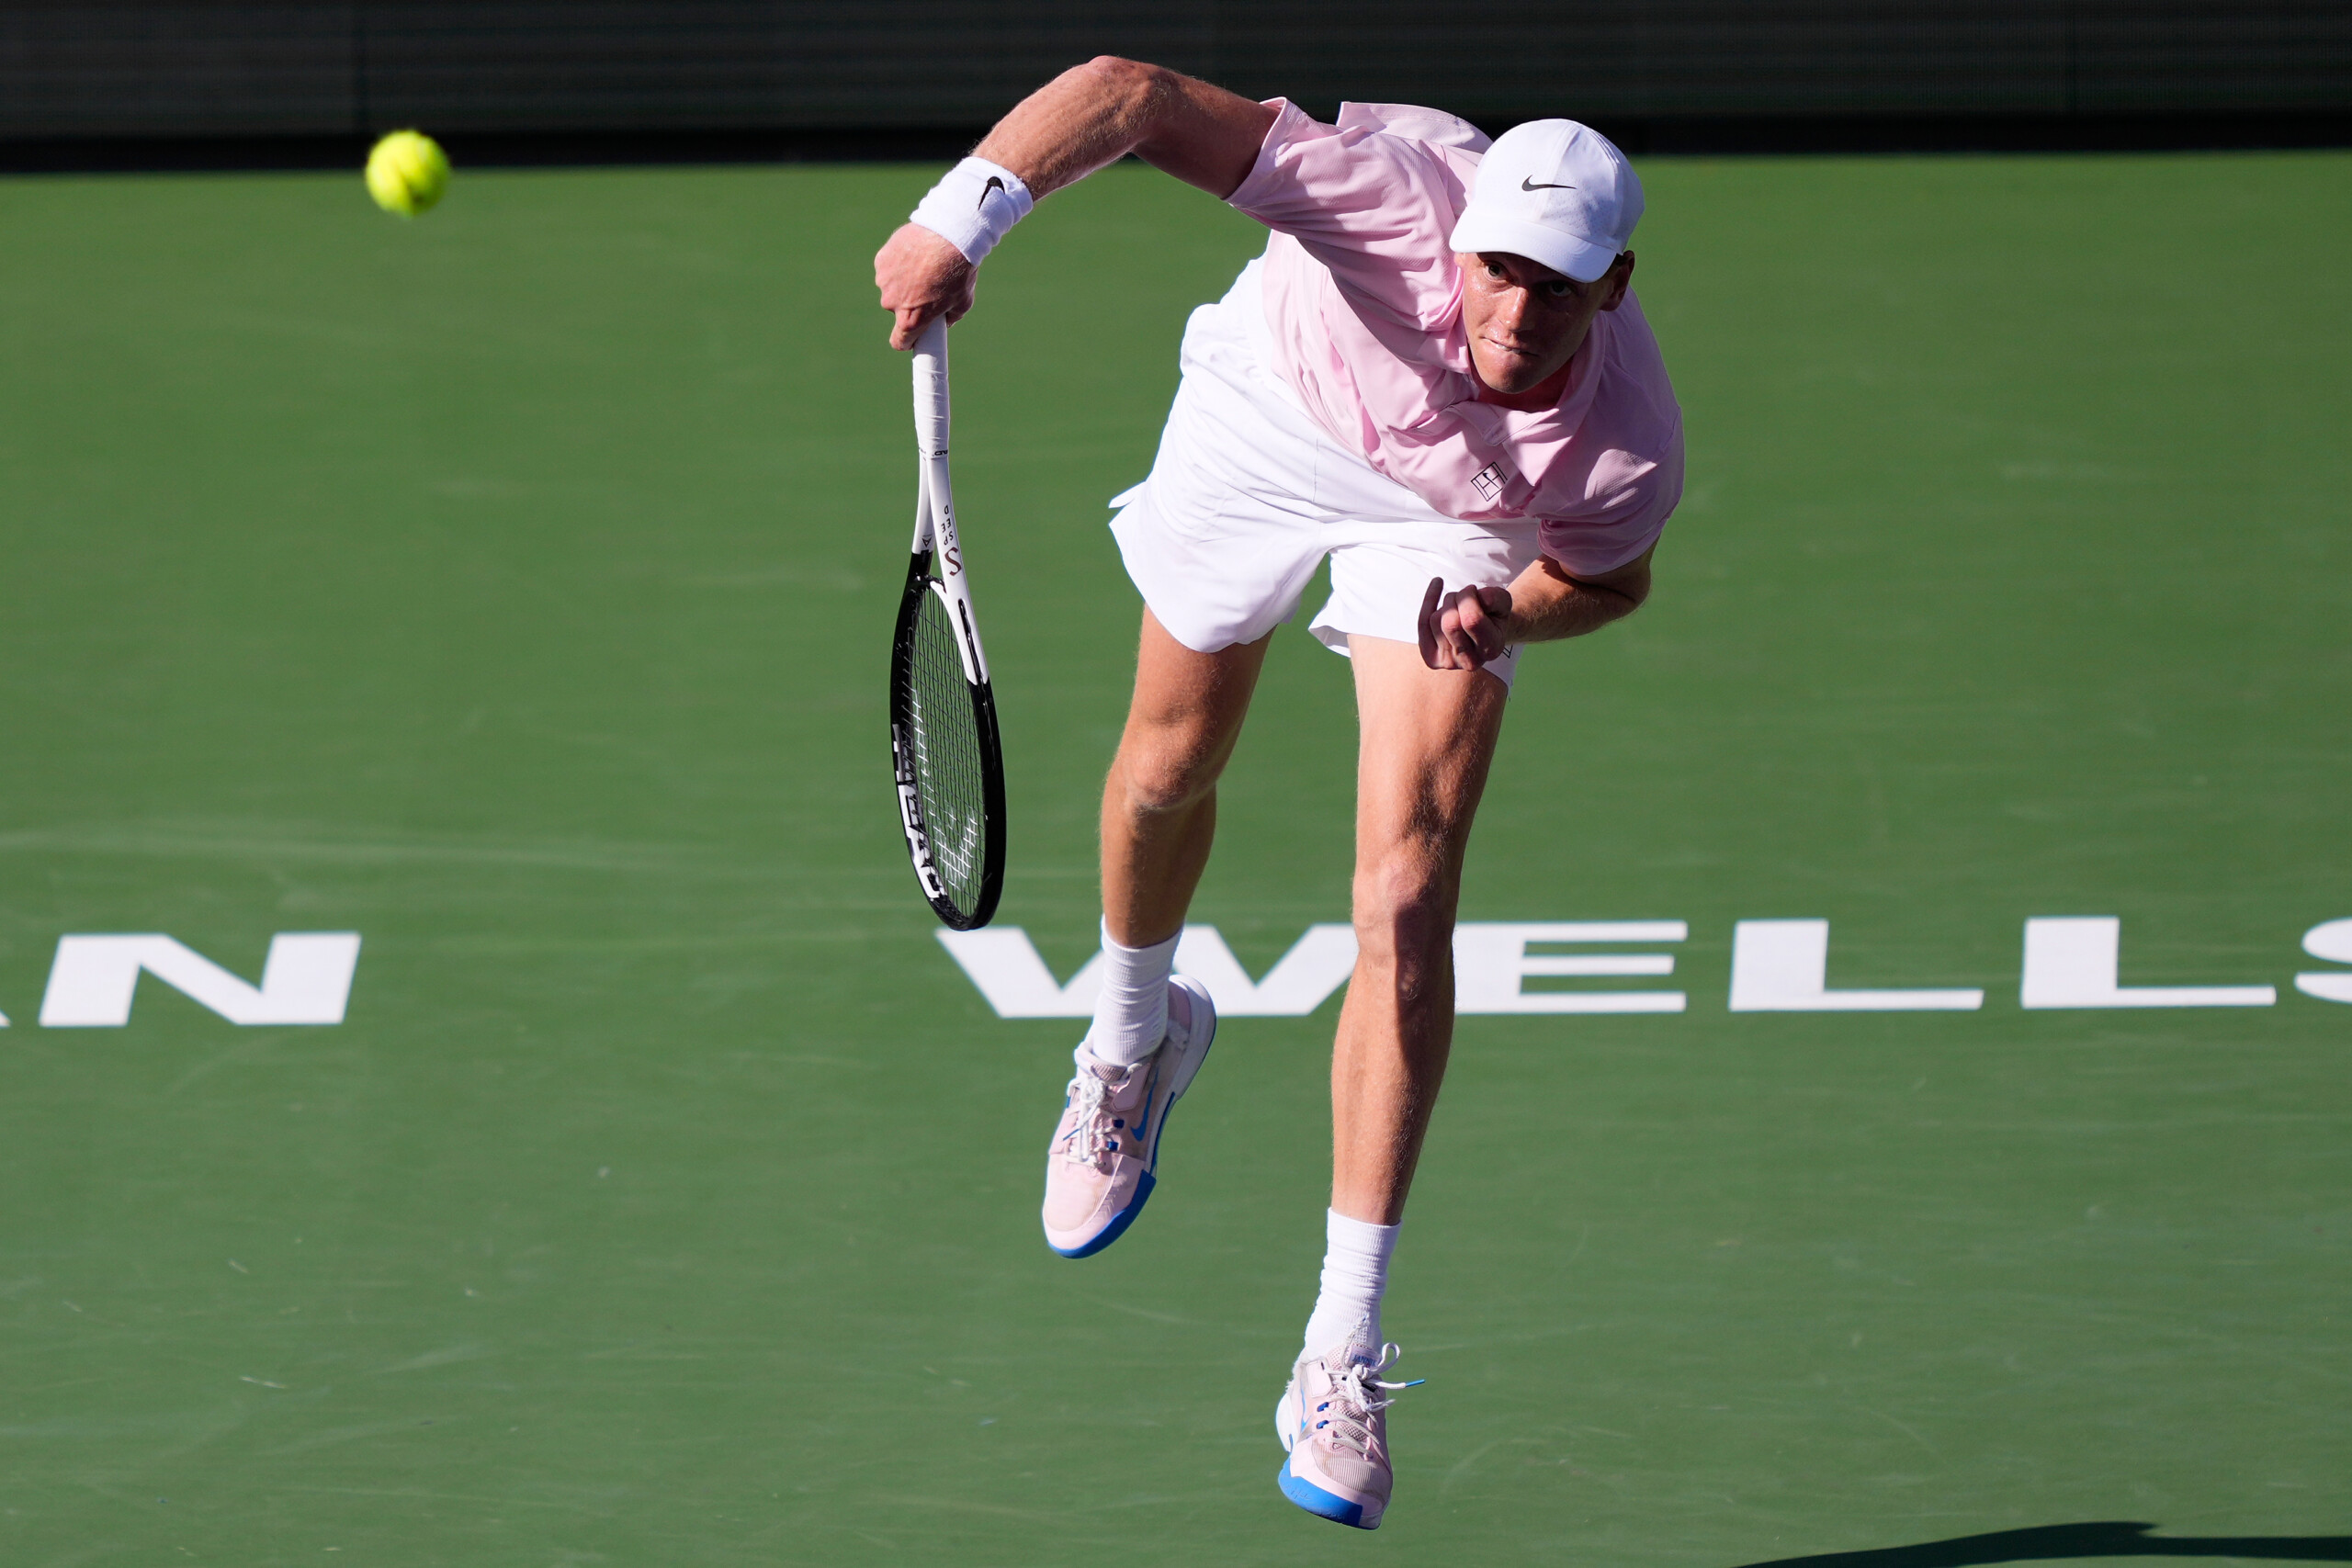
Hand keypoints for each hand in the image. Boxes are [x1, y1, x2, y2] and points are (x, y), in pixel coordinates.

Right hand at [874, 223, 977, 348]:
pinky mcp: (881, 260)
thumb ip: (951, 317)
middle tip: (929, 288)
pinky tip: (914, 254)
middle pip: (897, 310)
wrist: (949, 233)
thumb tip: (944, 321)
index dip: (908, 340)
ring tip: (925, 266)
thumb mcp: (963, 300)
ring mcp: (884, 280)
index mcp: (911, 319)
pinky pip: (888, 268)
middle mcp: (892, 303)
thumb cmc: (958, 270)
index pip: (899, 341)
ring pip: (892, 287)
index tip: (914, 336)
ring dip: (903, 282)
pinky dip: (898, 264)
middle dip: (910, 303)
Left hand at [1418, 577, 1513, 669]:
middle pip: (1450, 623)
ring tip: (1458, 605)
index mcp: (1491, 648)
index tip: (1472, 590)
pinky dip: (1428, 600)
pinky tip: (1438, 584)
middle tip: (1463, 595)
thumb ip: (1495, 598)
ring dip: (1445, 604)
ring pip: (1435, 620)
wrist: (1483, 632)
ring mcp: (1449, 663)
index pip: (1472, 620)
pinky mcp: (1432, 659)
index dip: (1468, 598)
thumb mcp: (1502, 603)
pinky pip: (1422, 623)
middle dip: (1454, 599)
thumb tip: (1480, 598)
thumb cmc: (1493, 615)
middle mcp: (1470, 661)